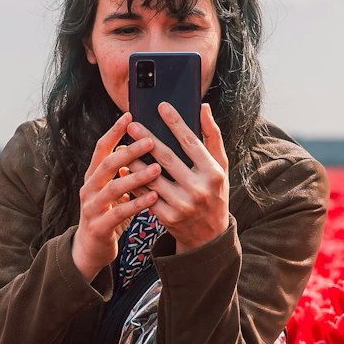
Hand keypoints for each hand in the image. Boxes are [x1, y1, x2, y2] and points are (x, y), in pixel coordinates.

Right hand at [70, 112, 160, 281]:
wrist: (90, 248)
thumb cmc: (109, 214)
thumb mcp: (114, 190)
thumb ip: (124, 171)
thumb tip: (144, 146)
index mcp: (93, 176)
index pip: (101, 148)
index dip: (114, 131)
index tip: (130, 115)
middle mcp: (89, 188)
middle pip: (107, 164)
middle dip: (129, 151)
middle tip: (150, 140)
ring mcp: (91, 207)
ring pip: (113, 188)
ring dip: (136, 177)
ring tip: (157, 169)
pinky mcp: (99, 226)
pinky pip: (119, 213)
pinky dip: (136, 204)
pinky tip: (153, 198)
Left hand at [124, 102, 229, 253]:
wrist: (209, 236)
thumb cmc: (214, 193)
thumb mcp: (220, 167)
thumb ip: (212, 137)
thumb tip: (203, 108)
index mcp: (213, 173)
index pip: (191, 143)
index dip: (176, 123)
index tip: (161, 106)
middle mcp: (198, 189)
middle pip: (167, 158)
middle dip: (147, 139)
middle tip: (132, 125)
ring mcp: (182, 205)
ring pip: (151, 177)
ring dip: (134, 161)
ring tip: (123, 147)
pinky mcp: (168, 217)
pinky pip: (146, 195)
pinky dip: (134, 182)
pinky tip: (125, 170)